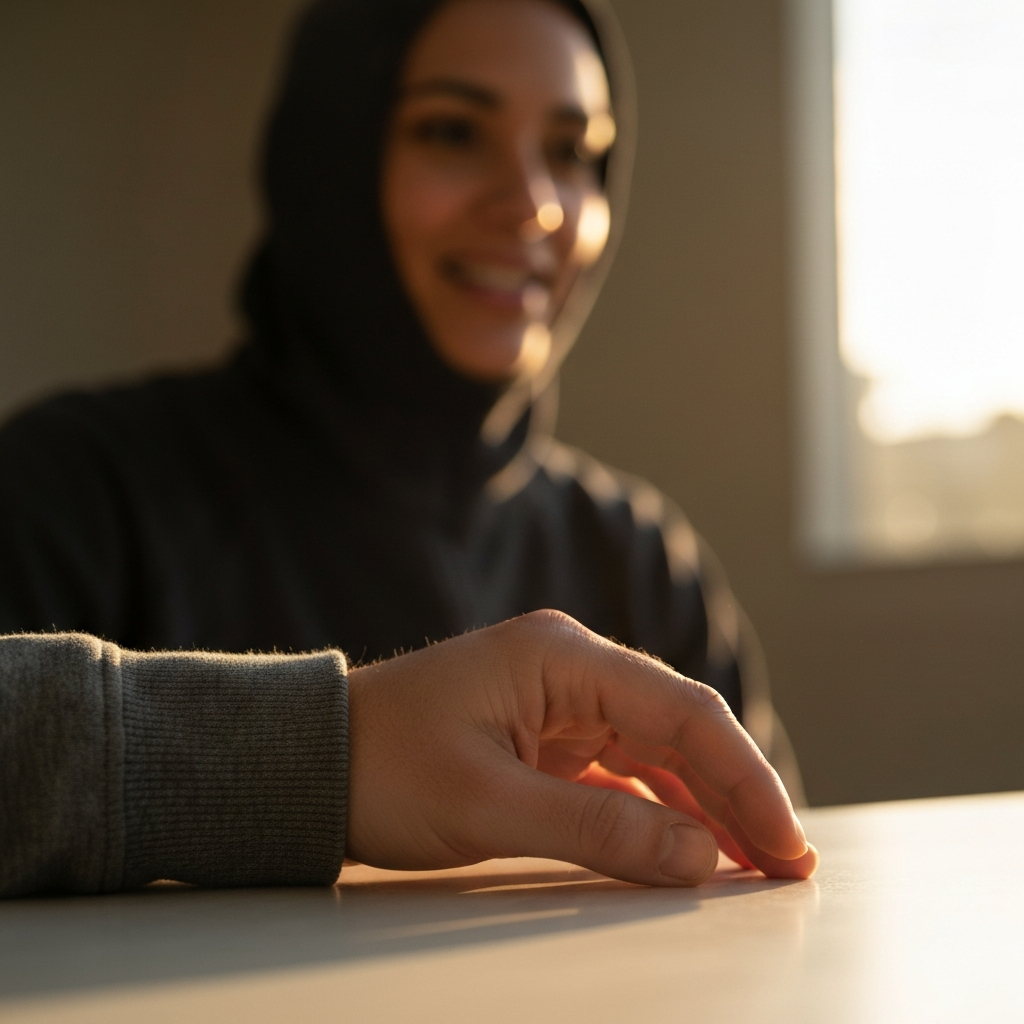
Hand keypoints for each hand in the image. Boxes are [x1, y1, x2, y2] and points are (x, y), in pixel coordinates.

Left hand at [346, 610, 817, 885]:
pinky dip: (659, 808)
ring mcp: (560, 701)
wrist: (314, 761)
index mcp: (561, 656)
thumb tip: (702, 857)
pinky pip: (622, 770)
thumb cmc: (383, 766)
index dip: (743, 777)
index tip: (785, 843)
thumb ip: (598, 830)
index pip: (682, 709)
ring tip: (756, 863)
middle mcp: (570, 667)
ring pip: (658, 750)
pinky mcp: (547, 735)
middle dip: (737, 793)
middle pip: (681, 727)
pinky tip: (690, 845)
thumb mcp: (488, 805)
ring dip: (706, 804)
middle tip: (789, 864)